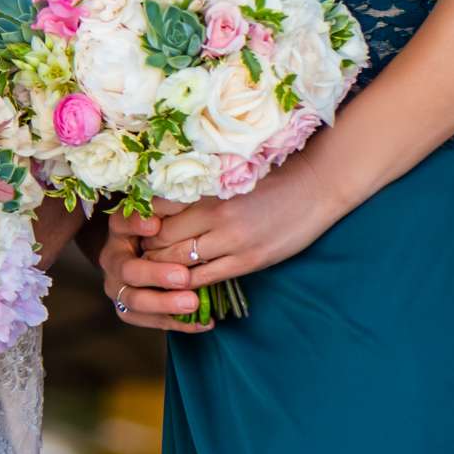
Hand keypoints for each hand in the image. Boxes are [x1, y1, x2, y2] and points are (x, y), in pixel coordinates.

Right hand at [98, 210, 204, 333]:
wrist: (139, 251)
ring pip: (135, 302)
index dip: (136, 225)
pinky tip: (205, 322)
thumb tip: (182, 199)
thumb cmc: (160, 226)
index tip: (156, 225)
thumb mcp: (161, 211)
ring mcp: (119, 289)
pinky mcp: (131, 311)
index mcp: (118, 230)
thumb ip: (169, 205)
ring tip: (193, 303)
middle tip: (183, 276)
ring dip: (165, 304)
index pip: (122, 224)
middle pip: (128, 270)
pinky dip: (179, 323)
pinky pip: (152, 321)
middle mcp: (113, 260)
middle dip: (156, 275)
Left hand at [141, 158, 349, 289]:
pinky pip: (207, 278)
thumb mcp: (231, 172)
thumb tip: (164, 195)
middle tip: (137, 251)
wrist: (317, 184)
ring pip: (180, 263)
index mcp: (209, 189)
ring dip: (163, 268)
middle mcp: (216, 216)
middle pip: (164, 239)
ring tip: (154, 267)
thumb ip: (200, 186)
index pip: (158, 210)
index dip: (142, 221)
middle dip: (147, 248)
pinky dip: (188, 282)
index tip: (135, 226)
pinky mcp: (249, 261)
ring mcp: (233, 242)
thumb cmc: (275, 172)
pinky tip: (179, 282)